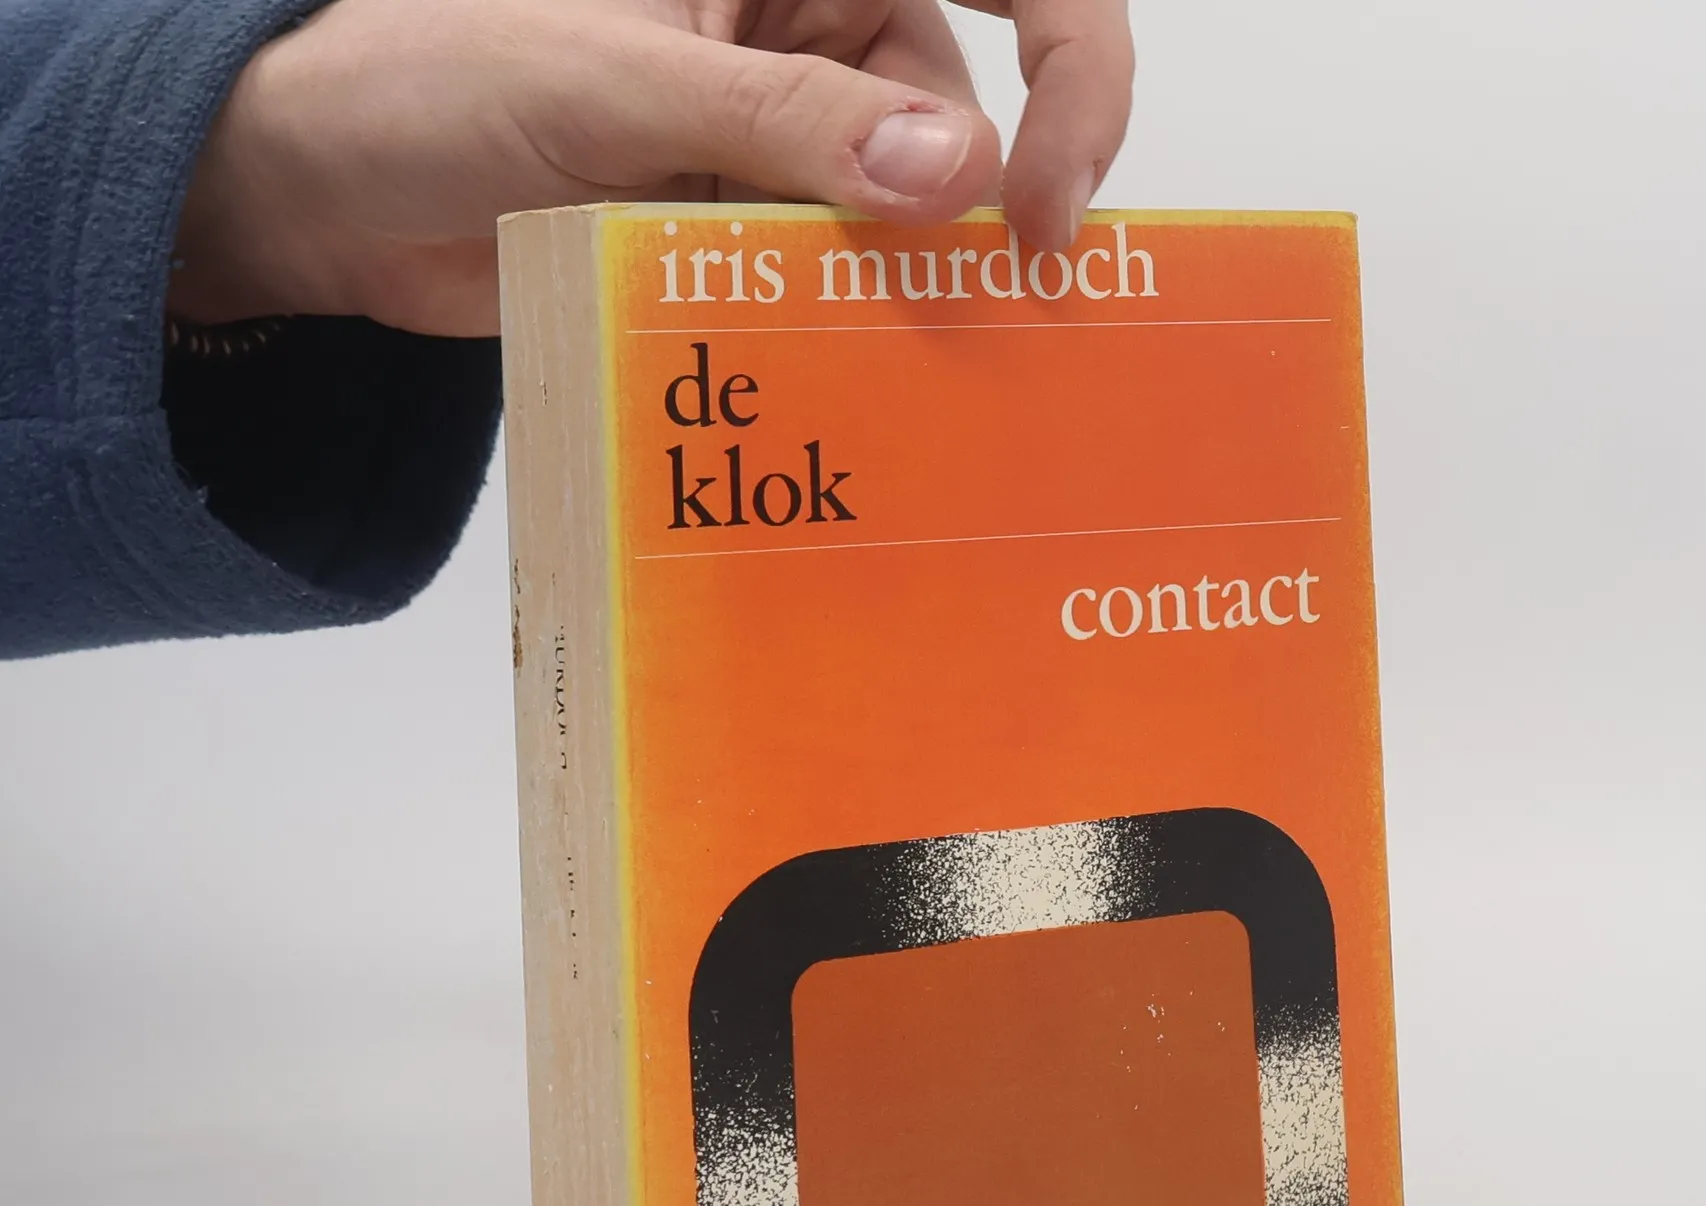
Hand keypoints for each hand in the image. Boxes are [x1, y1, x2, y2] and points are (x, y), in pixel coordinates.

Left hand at [169, 0, 1132, 335]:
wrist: (336, 195)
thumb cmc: (434, 80)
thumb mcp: (612, 82)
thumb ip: (781, 117)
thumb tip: (952, 167)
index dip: (1076, 72)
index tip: (1039, 203)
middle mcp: (808, 34)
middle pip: (960, 122)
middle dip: (963, 223)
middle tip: (957, 332)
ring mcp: (780, 137)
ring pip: (901, 221)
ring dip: (891, 293)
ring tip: (859, 364)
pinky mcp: (747, 224)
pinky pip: (835, 280)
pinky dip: (838, 331)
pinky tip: (823, 377)